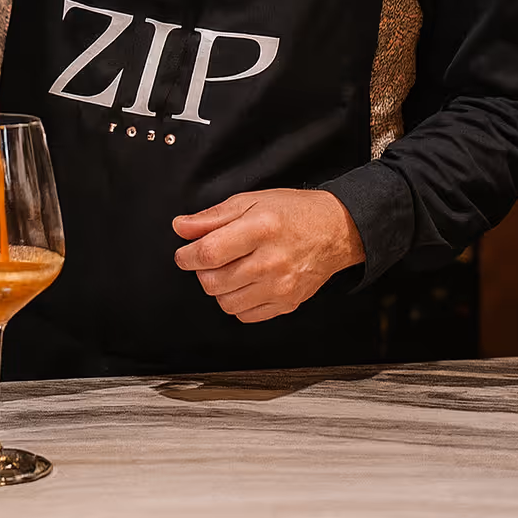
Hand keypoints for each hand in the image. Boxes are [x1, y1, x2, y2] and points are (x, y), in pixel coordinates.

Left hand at [172, 189, 365, 323]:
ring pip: (226, 303)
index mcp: (260, 229)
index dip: (187, 256)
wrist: (336, 230)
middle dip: (201, 271)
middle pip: (213, 282)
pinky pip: (245, 315)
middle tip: (208, 259)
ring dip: (218, 288)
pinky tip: (244, 284)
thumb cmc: (294, 212)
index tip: (184, 254)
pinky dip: (237, 302)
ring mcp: (280, 286)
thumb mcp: (251, 201)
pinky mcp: (287, 303)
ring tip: (228, 270)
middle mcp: (271, 261)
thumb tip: (181, 227)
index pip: (209, 253)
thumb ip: (212, 217)